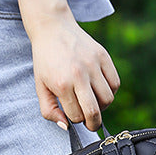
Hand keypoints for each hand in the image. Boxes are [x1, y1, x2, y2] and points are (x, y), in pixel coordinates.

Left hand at [29, 17, 118, 131]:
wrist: (53, 28)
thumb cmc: (46, 61)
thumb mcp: (40, 87)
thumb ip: (49, 111)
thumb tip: (66, 127)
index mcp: (62, 84)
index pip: (76, 116)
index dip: (75, 119)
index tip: (73, 114)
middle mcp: (79, 74)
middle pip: (95, 112)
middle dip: (93, 124)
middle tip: (91, 123)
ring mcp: (93, 64)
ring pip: (108, 99)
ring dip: (102, 106)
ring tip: (93, 101)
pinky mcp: (103, 56)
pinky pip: (115, 84)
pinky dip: (110, 91)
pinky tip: (99, 89)